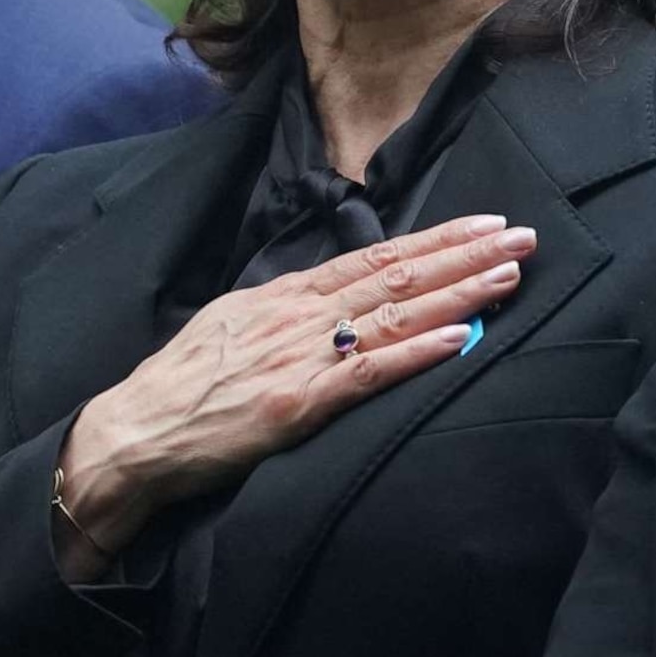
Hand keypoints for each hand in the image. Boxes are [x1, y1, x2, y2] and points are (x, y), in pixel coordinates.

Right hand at [53, 215, 533, 574]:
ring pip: (392, 316)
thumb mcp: (232, 326)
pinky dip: (415, 354)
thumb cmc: (182, 386)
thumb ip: (286, 312)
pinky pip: (366, 375)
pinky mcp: (295, 406)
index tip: (484, 224)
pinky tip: (458, 340)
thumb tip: (334, 300)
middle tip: (521, 235)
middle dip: (464, 255)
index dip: (435, 240)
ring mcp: (298, 359)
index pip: (373, 258)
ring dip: (456, 295)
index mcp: (284, 297)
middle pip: (395, 277)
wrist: (133, 432)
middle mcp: (297, 317)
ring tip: (508, 276)